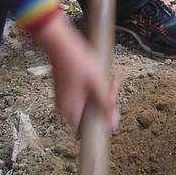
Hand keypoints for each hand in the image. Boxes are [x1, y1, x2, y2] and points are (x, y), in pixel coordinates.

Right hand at [29, 12, 118, 130]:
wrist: (61, 45)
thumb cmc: (77, 62)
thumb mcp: (98, 84)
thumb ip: (106, 104)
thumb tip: (112, 122)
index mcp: (71, 110)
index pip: (89, 129)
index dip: (104, 122)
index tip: (113, 110)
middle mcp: (65, 108)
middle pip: (90, 114)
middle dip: (105, 101)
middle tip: (113, 85)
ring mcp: (64, 100)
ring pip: (88, 104)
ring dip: (101, 93)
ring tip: (109, 78)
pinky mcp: (66, 91)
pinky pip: (82, 96)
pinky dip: (93, 89)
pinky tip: (99, 76)